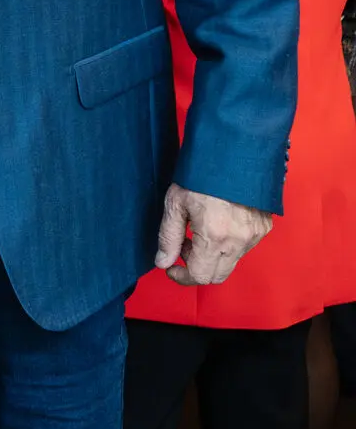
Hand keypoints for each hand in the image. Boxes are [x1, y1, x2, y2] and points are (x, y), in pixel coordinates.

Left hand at [154, 183, 272, 285]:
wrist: (234, 151)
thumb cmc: (200, 174)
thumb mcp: (175, 203)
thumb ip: (169, 237)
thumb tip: (163, 262)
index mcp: (215, 236)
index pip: (201, 277)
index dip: (182, 277)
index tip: (171, 268)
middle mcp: (239, 240)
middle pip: (218, 275)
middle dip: (197, 267)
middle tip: (184, 245)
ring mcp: (255, 235)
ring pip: (231, 262)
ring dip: (212, 256)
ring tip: (199, 228)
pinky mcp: (264, 227)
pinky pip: (244, 247)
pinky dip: (228, 245)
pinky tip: (217, 223)